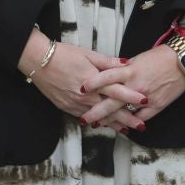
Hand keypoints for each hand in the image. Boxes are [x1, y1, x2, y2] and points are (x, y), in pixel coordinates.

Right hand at [21, 34, 138, 121]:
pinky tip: (104, 125)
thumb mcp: (88, 54)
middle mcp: (86, 95)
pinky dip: (96, 122)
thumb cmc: (64, 54)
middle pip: (110, 110)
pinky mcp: (67, 107)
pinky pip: (85, 117)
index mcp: (94, 80)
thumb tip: (126, 63)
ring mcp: (76, 103)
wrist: (39, 62)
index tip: (145, 102)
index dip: (132, 97)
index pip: (117, 91)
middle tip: (141, 126)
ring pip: (98, 117)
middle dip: (127, 119)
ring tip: (126, 130)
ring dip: (113, 124)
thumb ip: (108, 62)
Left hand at [83, 45, 184, 131]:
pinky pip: (141, 118)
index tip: (81, 88)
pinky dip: (132, 123)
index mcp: (130, 70)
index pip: (106, 77)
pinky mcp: (157, 105)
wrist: (183, 60)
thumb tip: (111, 75)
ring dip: (111, 120)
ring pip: (124, 113)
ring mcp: (146, 97)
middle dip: (96, 112)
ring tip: (100, 125)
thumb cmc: (161, 57)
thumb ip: (124, 69)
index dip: (93, 83)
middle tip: (84, 119)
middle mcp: (135, 85)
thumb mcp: (138, 59)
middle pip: (111, 101)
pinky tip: (123, 127)